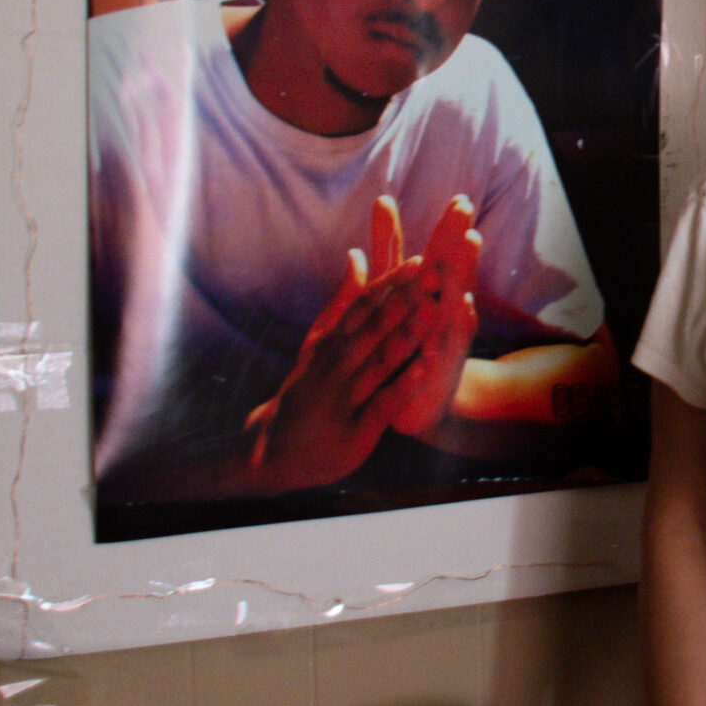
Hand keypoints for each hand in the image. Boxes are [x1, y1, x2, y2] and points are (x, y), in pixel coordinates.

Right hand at [239, 196, 477, 490]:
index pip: (364, 305)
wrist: (270, 452)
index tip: (421, 260)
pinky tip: (424, 371)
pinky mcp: (355, 430)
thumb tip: (358, 253)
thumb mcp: (318, 341)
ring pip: (379, 360)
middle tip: (436, 274)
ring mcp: (345, 396)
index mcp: (332, 340)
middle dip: (405, 300)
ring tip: (433, 310)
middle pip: (374, 326)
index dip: (392, 283)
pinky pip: (381, 405)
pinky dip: (401, 387)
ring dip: (406, 335)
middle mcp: (337, 363)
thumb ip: (341, 300)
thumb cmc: (307, 388)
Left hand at [374, 196, 482, 437]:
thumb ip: (390, 247)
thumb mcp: (394, 287)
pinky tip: (463, 310)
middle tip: (469, 219)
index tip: (460, 199)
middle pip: (453, 272)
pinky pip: (450, 347)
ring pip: (455, 304)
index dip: (448, 229)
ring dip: (463, 276)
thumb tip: (383, 200)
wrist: (420, 399)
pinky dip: (456, 330)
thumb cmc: (408, 336)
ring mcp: (446, 337)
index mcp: (430, 290)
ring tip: (468, 252)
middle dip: (460, 244)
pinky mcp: (442, 366)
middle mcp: (444, 310)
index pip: (440, 254)